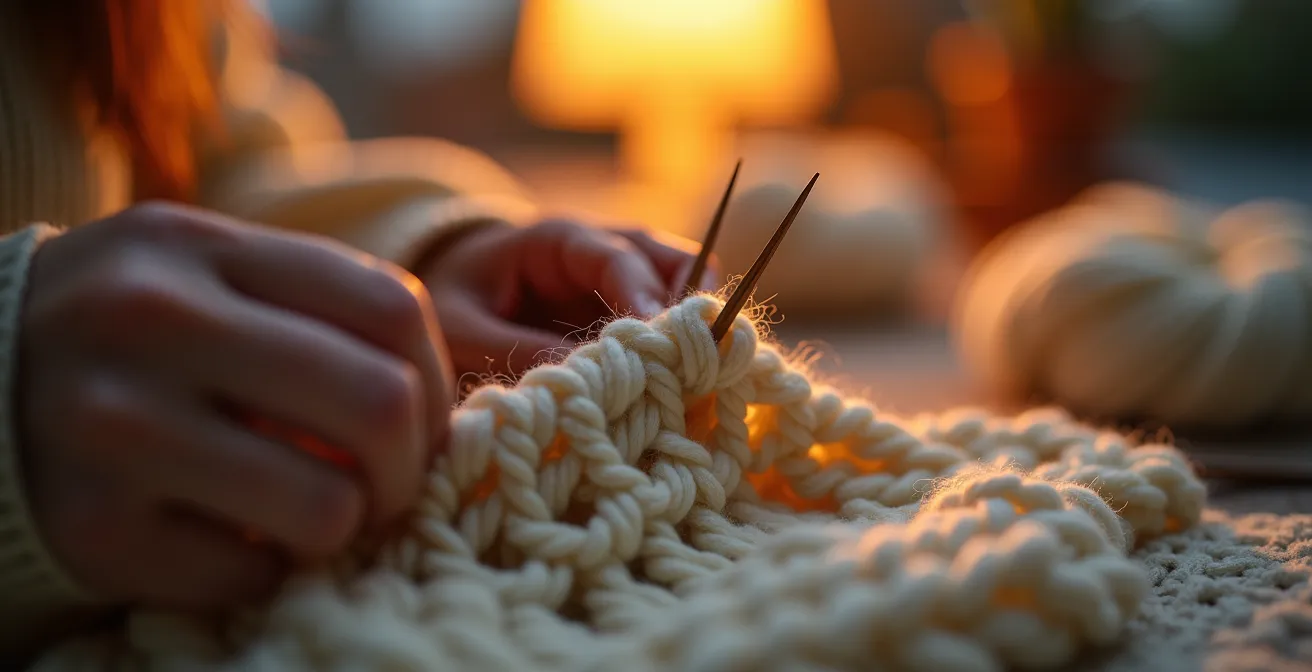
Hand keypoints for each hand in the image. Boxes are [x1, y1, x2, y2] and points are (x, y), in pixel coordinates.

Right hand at [18, 202, 452, 609]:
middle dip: (409, 465)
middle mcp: (149, 323)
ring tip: (309, 509)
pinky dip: (261, 567)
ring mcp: (114, 428)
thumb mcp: (206, 278)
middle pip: (378, 404)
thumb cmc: (132, 335)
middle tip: (385, 483)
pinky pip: (250, 573)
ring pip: (327, 506)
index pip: (390, 307)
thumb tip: (435, 407)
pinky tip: (227, 535)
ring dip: (342, 525)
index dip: (435, 378)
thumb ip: (315, 311)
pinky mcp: (94, 529)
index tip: (421, 416)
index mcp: (196, 247)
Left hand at [419, 218, 716, 377]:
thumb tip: (584, 379)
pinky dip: (675, 347)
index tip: (661, 343)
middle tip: (691, 363)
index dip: (644, 296)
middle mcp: (601, 248)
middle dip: (682, 311)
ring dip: (686, 329)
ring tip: (692, 378)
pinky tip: (676, 386)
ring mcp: (619, 278)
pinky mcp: (624, 311)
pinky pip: (665, 320)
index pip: (617, 256)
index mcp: (557, 239)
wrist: (446, 293)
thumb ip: (514, 348)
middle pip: (668, 261)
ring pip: (679, 287)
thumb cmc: (450, 302)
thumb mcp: (461, 328)